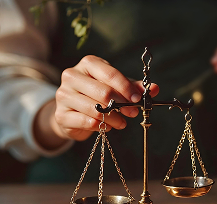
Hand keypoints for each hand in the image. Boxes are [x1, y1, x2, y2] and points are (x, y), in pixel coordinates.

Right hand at [34, 55, 158, 149]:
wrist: (72, 112)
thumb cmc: (97, 95)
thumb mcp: (115, 87)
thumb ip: (134, 87)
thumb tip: (155, 88)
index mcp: (88, 64)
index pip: (110, 74)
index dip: (126, 87)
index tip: (138, 99)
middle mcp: (72, 76)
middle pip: (103, 92)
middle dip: (122, 105)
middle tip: (133, 113)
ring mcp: (64, 95)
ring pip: (95, 109)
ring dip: (114, 118)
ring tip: (122, 122)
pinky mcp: (61, 114)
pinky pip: (87, 122)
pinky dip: (102, 126)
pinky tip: (108, 126)